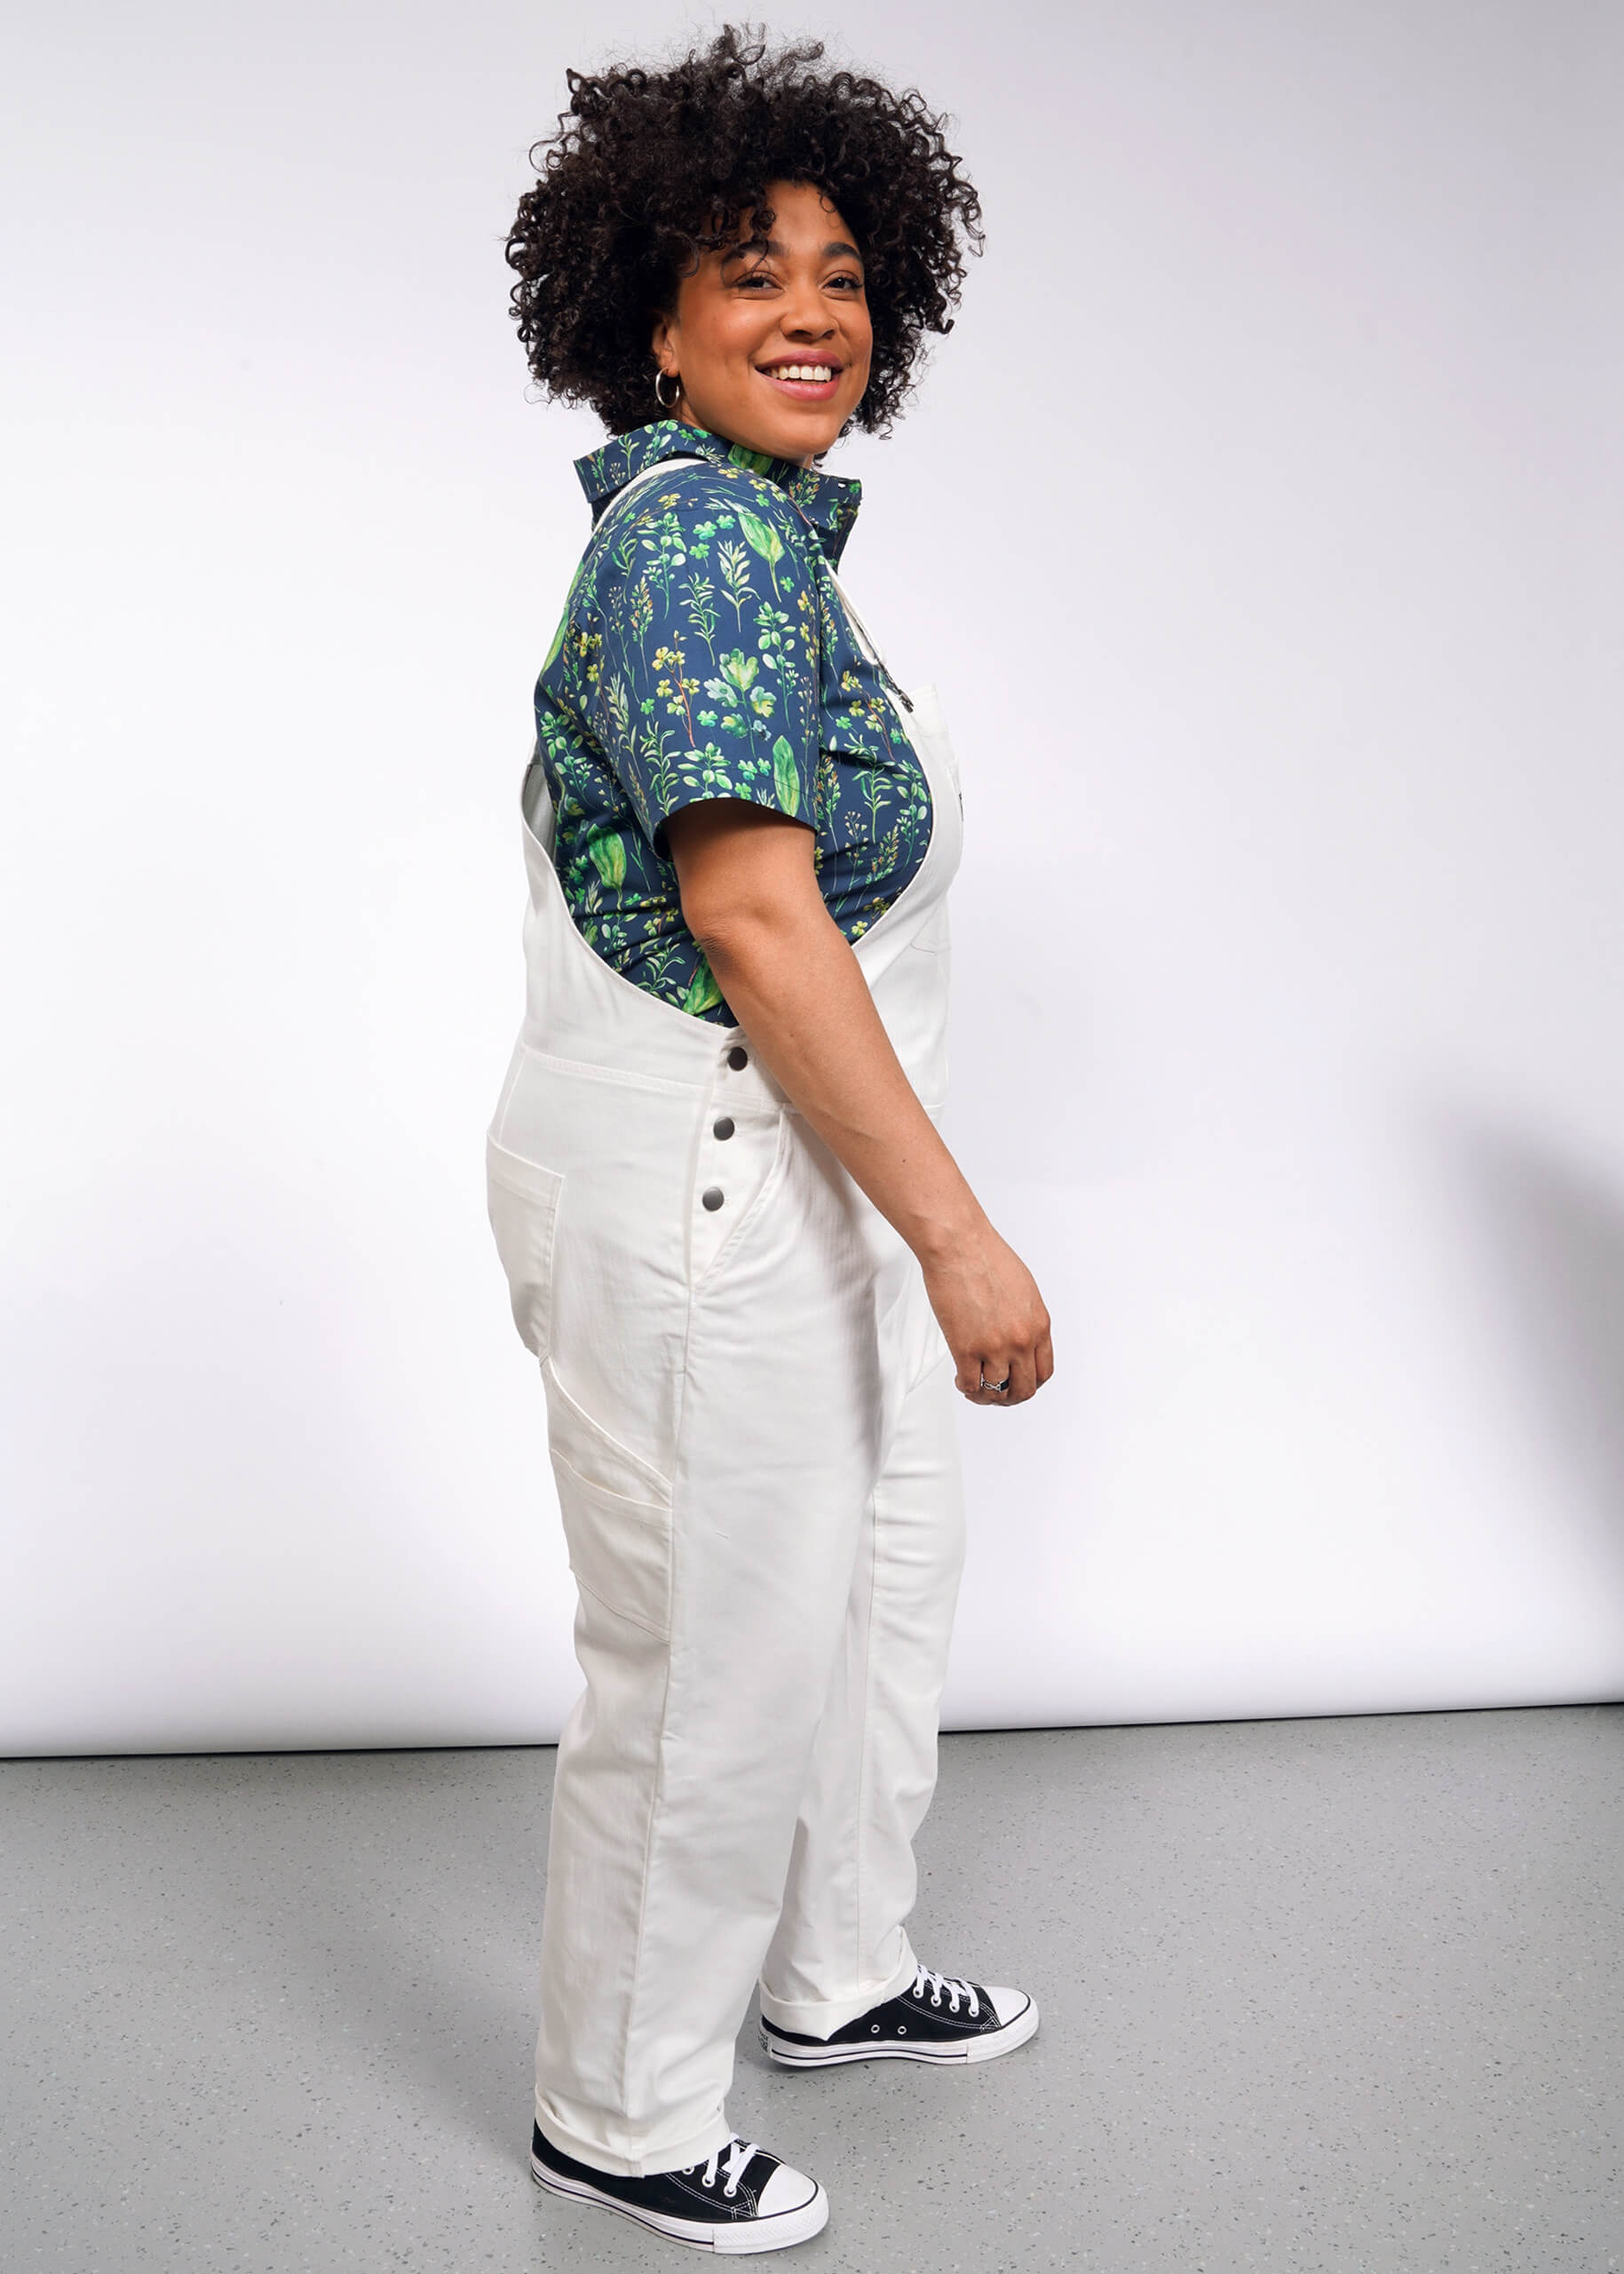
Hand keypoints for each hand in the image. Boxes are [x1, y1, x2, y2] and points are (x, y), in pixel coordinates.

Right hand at [920, 1219, 1053, 1406]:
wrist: (959, 1246)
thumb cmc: (986, 1257)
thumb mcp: (1024, 1290)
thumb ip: (1026, 1319)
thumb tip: (1019, 1337)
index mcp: (1039, 1325)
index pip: (1044, 1372)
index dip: (1030, 1382)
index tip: (1017, 1381)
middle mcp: (1021, 1341)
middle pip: (1023, 1389)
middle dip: (1009, 1396)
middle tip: (996, 1392)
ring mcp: (994, 1347)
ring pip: (996, 1392)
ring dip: (985, 1395)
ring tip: (974, 1386)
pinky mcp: (966, 1349)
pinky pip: (971, 1385)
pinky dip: (967, 1388)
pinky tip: (960, 1380)